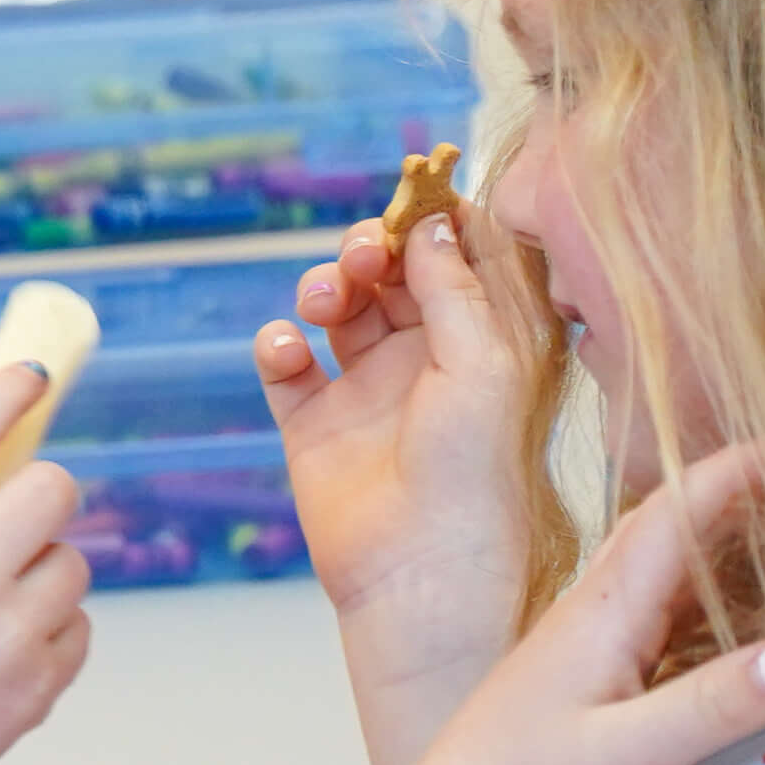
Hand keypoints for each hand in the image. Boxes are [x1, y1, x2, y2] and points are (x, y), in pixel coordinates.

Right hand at [0, 362, 97, 764]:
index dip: (6, 392)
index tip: (33, 374)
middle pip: (52, 490)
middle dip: (43, 493)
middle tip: (19, 512)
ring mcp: (5, 633)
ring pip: (72, 562)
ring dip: (44, 569)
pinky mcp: (38, 683)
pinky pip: (78, 625)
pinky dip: (50, 628)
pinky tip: (2, 649)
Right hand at [257, 210, 549, 764]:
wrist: (422, 575)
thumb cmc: (475, 477)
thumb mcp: (483, 367)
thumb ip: (452, 286)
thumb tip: (428, 220)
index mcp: (487, 347)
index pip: (463, 259)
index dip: (439, 219)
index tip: (417, 188)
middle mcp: (430, 362)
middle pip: (392, 273)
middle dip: (372, 248)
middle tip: (365, 255)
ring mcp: (369, 391)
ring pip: (338, 307)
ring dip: (325, 287)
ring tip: (326, 306)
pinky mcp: (314, 424)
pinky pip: (284, 364)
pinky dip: (277, 346)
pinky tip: (289, 355)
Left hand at [379, 446, 764, 764]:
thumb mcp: (631, 754)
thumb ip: (710, 708)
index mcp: (597, 617)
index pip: (666, 525)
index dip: (723, 481)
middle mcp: (588, 617)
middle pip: (663, 534)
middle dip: (727, 495)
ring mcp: (583, 645)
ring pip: (656, 571)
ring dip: (711, 539)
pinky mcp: (585, 678)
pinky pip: (651, 614)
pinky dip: (694, 594)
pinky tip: (721, 603)